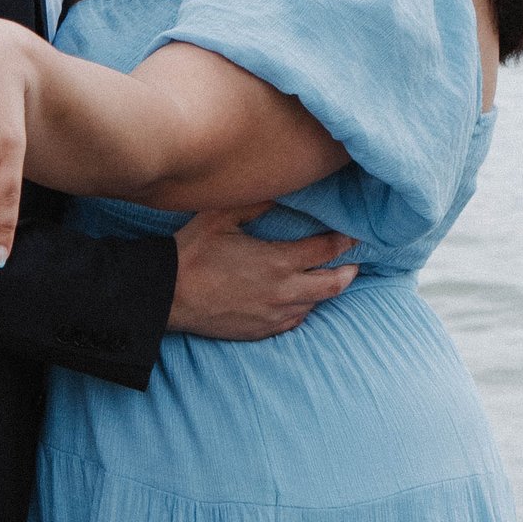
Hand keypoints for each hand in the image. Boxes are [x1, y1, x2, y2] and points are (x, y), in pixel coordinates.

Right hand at [166, 212, 357, 340]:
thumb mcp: (221, 216)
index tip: (353, 234)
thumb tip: (279, 191)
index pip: (326, 250)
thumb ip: (256, 203)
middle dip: (348, 272)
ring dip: (324, 291)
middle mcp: (283, 292)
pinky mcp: (261, 331)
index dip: (345, 241)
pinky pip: (294, 321)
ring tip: (327, 278)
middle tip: (353, 263)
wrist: (169, 296)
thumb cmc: (194, 253)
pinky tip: (298, 299)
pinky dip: (302, 308)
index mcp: (278, 261)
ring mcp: (273, 315)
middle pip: (334, 285)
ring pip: (314, 305)